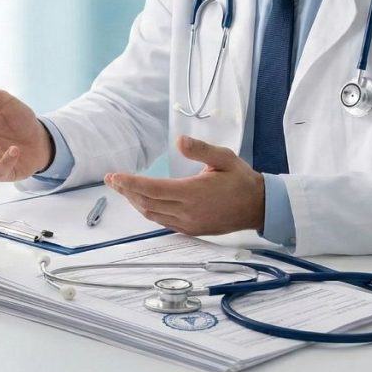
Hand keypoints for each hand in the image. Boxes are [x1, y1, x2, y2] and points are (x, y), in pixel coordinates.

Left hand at [105, 136, 264, 235]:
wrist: (259, 207)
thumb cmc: (241, 179)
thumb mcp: (224, 157)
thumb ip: (200, 149)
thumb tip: (179, 140)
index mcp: (194, 193)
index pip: (152, 189)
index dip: (130, 183)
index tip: (114, 176)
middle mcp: (188, 211)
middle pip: (147, 203)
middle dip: (126, 191)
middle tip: (111, 179)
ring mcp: (189, 224)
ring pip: (152, 214)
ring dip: (135, 202)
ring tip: (123, 188)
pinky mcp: (192, 230)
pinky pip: (163, 222)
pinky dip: (148, 210)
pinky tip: (142, 201)